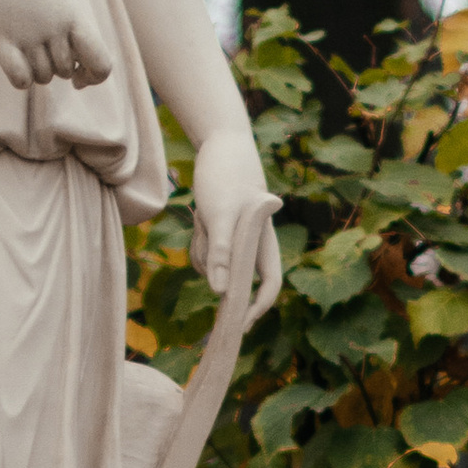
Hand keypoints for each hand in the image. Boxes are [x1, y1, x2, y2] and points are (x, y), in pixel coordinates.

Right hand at [0, 0, 111, 90]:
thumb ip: (73, 22)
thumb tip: (81, 56)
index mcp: (73, 15)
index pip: (101, 63)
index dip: (94, 76)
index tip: (80, 75)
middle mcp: (54, 28)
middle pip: (64, 70)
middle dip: (56, 66)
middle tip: (41, 47)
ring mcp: (28, 35)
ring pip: (43, 77)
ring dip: (36, 71)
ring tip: (25, 46)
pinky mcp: (1, 40)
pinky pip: (20, 80)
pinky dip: (21, 80)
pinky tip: (15, 64)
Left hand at [191, 131, 281, 320]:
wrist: (219, 142)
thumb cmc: (226, 175)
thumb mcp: (219, 215)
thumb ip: (220, 254)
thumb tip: (219, 293)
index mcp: (264, 240)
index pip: (269, 283)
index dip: (257, 307)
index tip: (238, 325)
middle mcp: (253, 242)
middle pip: (235, 277)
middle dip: (217, 272)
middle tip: (206, 245)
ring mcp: (236, 237)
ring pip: (216, 266)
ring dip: (203, 253)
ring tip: (203, 219)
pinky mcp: (220, 230)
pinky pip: (206, 252)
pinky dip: (198, 243)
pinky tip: (199, 217)